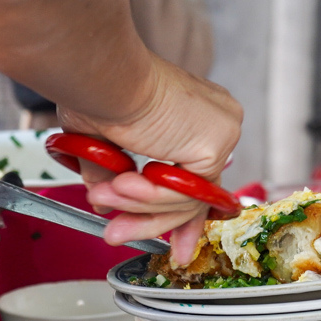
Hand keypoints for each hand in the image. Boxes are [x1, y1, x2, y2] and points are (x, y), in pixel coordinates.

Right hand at [58, 54, 242, 263]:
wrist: (100, 74)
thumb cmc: (97, 90)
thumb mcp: (103, 139)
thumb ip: (112, 172)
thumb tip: (106, 204)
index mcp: (199, 115)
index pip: (198, 178)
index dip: (180, 215)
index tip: (172, 246)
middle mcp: (220, 123)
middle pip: (195, 193)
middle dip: (153, 221)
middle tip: (117, 236)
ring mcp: (223, 134)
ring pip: (186, 198)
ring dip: (139, 206)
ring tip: (103, 199)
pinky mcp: (215, 146)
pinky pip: (184, 194)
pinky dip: (150, 197)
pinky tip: (121, 187)